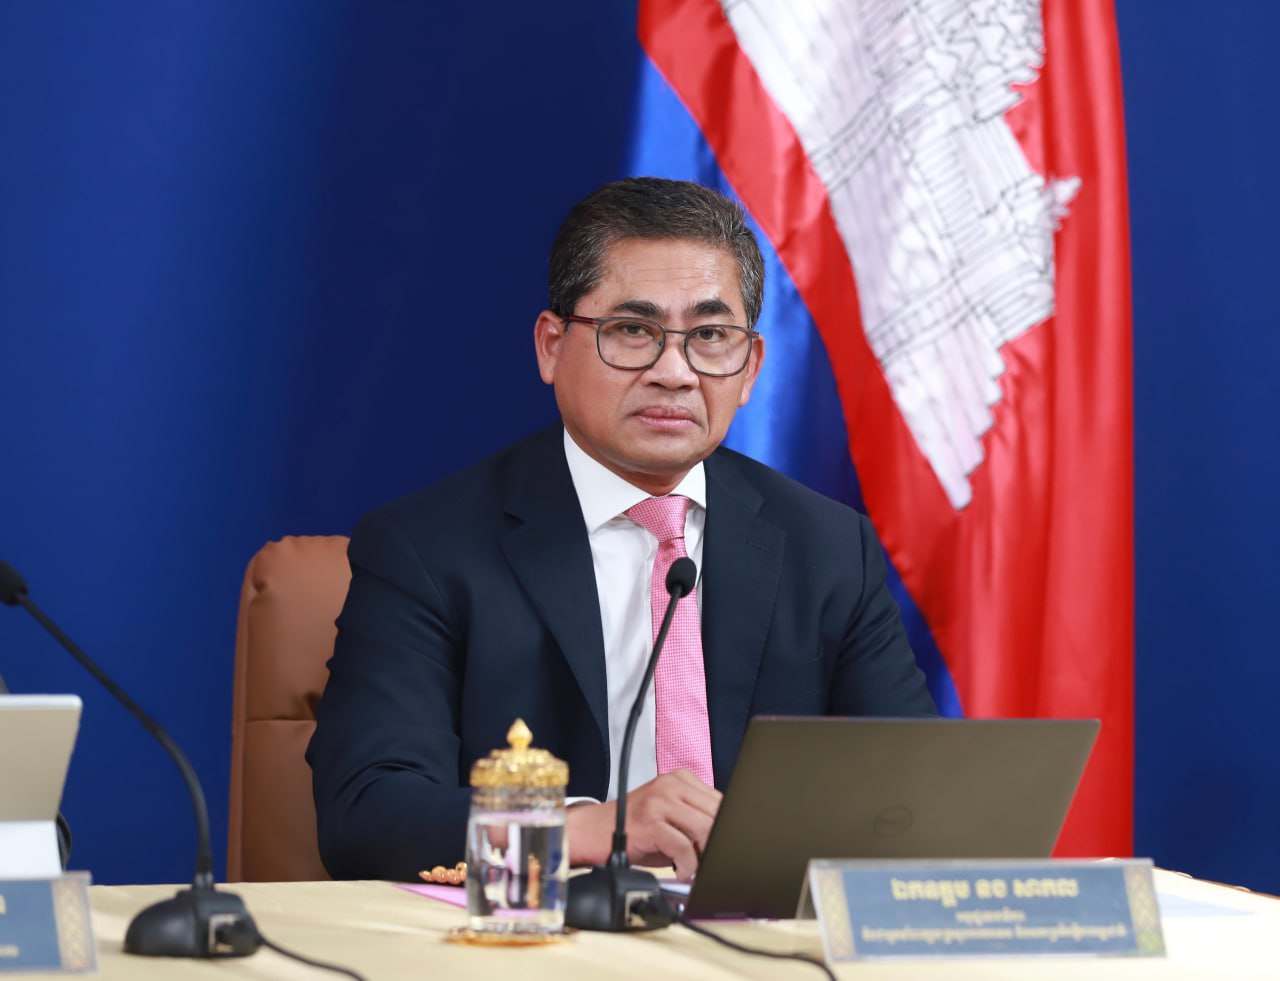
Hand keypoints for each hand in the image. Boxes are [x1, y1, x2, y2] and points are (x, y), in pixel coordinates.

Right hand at [566, 770, 720, 881]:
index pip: (721, 802)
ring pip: (704, 830)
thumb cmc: (632, 830)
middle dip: (715, 845)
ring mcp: (659, 801)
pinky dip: (686, 866)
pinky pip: (683, 847)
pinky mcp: (649, 821)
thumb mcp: (669, 818)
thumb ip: (696, 821)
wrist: (591, 832)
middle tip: (705, 862)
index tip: (719, 848)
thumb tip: (726, 841)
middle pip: (716, 815)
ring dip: (702, 857)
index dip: (724, 830)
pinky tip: (678, 871)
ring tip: (691, 868)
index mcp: (680, 779)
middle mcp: (671, 785)